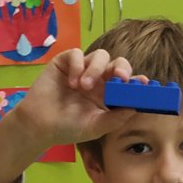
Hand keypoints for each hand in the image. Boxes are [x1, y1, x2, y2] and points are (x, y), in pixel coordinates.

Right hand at [0, 49, 142, 182]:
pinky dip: (77, 65)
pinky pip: (76, 54)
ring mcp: (82, 69)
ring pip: (100, 55)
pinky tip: (72, 83)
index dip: (136, 80)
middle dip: (122, 67)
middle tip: (119, 77)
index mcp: (109, 94)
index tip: (142, 83)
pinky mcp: (65, 62)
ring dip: (95, 69)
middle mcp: (99, 79)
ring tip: (84, 87)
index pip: (127, 82)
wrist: (39, 126)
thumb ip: (115, 119)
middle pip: (118, 63)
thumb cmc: (68, 128)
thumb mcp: (95, 127)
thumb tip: (136, 107)